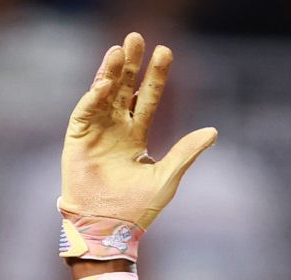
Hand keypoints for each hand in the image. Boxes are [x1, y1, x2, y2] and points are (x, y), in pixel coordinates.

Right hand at [58, 32, 217, 262]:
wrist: (109, 229)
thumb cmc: (137, 209)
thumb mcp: (167, 177)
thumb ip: (186, 152)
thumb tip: (213, 130)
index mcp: (136, 137)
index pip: (147, 98)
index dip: (155, 76)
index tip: (165, 52)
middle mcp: (115, 130)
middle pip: (123, 88)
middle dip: (131, 64)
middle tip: (137, 37)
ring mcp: (95, 133)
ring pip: (103, 94)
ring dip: (110, 72)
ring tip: (119, 50)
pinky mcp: (77, 140)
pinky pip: (85, 112)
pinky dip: (93, 96)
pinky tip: (104, 82)